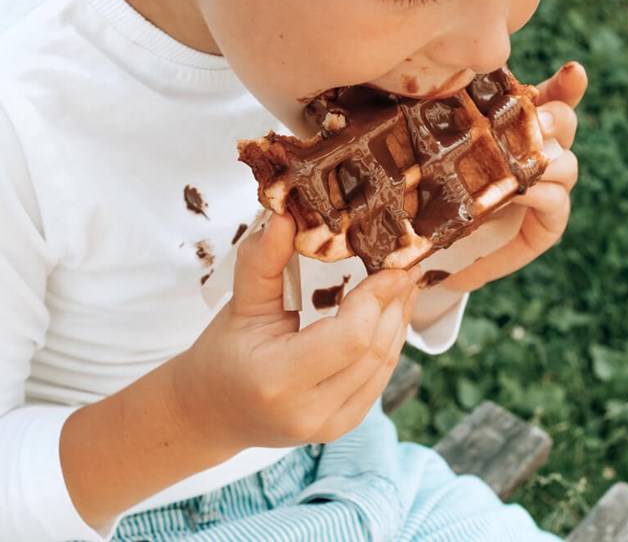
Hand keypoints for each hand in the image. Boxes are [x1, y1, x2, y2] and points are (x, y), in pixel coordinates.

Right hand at [175, 214, 418, 450]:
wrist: (211, 412)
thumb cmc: (221, 355)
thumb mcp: (240, 304)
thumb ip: (263, 259)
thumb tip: (288, 215)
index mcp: (278, 380)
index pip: (351, 337)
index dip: (377, 297)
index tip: (391, 264)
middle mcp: (310, 412)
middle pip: (375, 351)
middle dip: (394, 304)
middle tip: (404, 266)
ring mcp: (330, 425)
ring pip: (384, 366)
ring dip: (398, 321)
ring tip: (403, 285)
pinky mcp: (343, 426)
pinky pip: (379, 379)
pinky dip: (388, 342)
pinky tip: (390, 315)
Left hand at [441, 61, 587, 292]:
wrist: (434, 253)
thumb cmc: (432, 197)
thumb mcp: (432, 158)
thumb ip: (437, 128)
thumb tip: (415, 94)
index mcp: (517, 129)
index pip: (550, 98)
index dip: (566, 85)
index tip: (574, 71)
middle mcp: (539, 154)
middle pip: (564, 123)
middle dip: (556, 116)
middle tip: (539, 119)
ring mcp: (548, 189)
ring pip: (566, 163)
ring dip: (548, 159)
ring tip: (528, 158)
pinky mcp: (548, 224)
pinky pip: (556, 202)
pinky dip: (542, 194)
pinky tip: (523, 191)